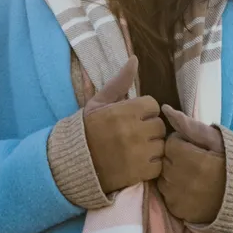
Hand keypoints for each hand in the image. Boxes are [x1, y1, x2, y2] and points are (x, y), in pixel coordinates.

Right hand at [83, 57, 165, 194]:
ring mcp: (138, 154)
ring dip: (152, 147)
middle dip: (149, 129)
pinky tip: (137, 162)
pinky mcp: (139, 173)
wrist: (71, 163)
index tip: (133, 117)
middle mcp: (133, 132)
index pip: (153, 105)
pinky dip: (151, 165)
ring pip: (161, 146)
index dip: (144, 111)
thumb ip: (119, 83)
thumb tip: (135, 59)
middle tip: (135, 134)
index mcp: (124, 111)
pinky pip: (158, 165)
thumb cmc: (86, 129)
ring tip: (137, 148)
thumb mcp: (98, 103)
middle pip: (159, 126)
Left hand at [158, 105, 225, 224]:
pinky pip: (167, 196)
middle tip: (195, 161)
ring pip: (163, 178)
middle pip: (164, 160)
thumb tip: (165, 110)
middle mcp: (180, 179)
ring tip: (193, 176)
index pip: (170, 143)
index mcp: (190, 158)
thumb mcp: (216, 139)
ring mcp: (177, 198)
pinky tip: (191, 190)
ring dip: (173, 174)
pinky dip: (175, 192)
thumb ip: (189, 125)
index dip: (183, 142)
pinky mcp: (178, 211)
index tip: (196, 148)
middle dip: (176, 158)